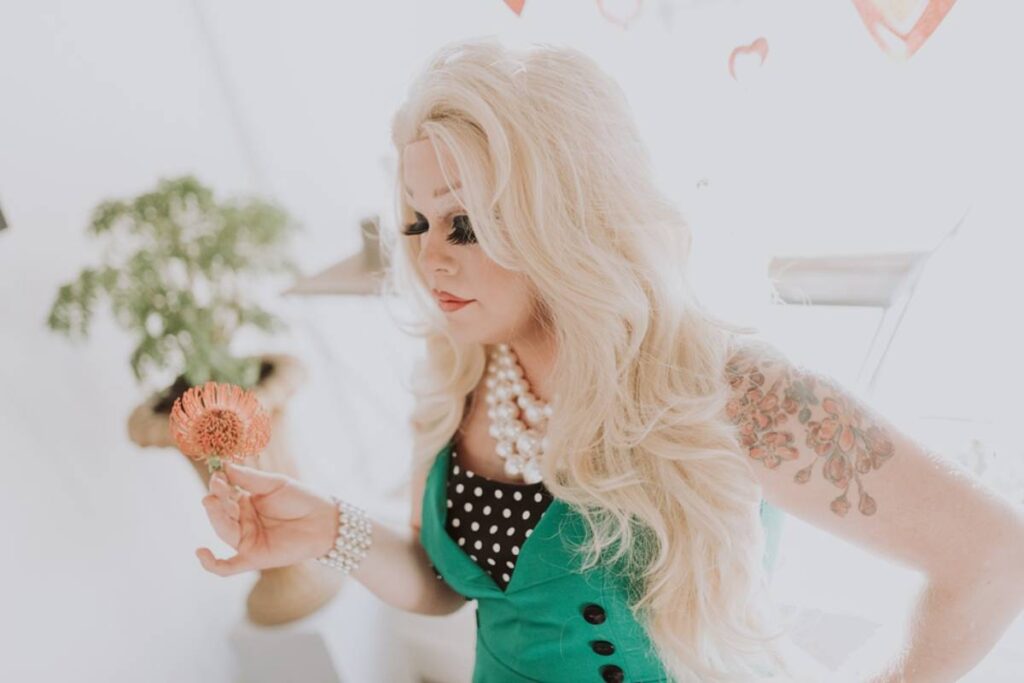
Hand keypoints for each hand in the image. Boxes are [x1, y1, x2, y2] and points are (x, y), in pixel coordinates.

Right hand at [196, 463, 337, 575]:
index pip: (224, 493)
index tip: (218, 474)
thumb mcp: (276, 484)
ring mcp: (246, 541)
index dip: (219, 485)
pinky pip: (227, 567)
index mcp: (244, 501)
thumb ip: (250, 479)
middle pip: (221, 513)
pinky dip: (212, 564)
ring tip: (212, 501)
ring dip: (216, 518)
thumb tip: (224, 465)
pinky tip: (201, 553)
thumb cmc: (302, 499)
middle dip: (216, 501)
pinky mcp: (254, 558)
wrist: (326, 521)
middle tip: (216, 489)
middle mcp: (242, 521)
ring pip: (223, 532)